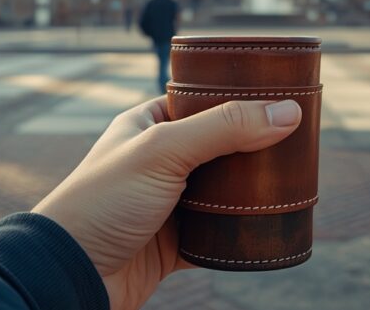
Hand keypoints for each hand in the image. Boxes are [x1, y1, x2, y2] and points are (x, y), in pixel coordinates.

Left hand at [33, 96, 302, 309]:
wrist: (71, 274)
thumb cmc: (102, 201)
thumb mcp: (164, 151)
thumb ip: (224, 127)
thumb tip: (287, 110)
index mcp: (148, 124)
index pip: (203, 101)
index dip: (239, 98)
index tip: (281, 96)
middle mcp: (159, 160)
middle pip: (221, 145)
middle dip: (255, 147)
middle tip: (298, 140)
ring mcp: (169, 202)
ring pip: (224, 190)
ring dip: (253, 190)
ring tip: (293, 179)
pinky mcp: (176, 242)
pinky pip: (220, 233)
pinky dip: (242, 230)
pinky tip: (270, 222)